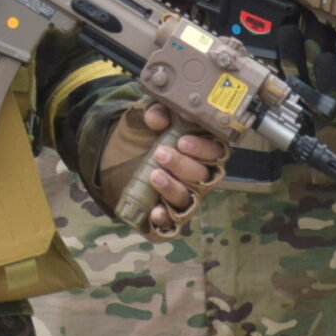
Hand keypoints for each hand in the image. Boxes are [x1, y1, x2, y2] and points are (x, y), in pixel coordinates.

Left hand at [98, 104, 227, 237]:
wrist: (119, 158)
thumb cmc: (144, 136)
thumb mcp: (147, 118)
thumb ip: (154, 112)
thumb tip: (157, 117)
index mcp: (201, 151)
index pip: (216, 152)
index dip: (203, 149)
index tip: (182, 142)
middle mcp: (198, 177)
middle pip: (202, 176)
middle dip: (183, 166)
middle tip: (161, 154)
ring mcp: (185, 197)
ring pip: (188, 199)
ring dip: (173, 188)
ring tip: (154, 175)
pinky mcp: (169, 215)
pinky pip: (173, 223)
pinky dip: (165, 219)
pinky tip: (154, 212)